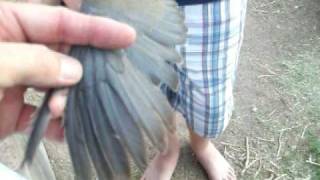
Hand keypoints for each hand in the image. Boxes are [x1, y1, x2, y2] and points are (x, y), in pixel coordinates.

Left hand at [0, 1, 135, 139]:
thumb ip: (34, 62)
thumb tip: (74, 71)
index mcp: (6, 24)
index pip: (60, 21)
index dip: (95, 28)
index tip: (126, 35)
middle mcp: (17, 51)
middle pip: (62, 53)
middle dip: (80, 70)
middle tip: (98, 81)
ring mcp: (17, 81)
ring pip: (56, 84)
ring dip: (67, 99)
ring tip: (63, 110)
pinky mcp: (13, 110)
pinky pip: (42, 115)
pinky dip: (55, 124)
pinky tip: (64, 131)